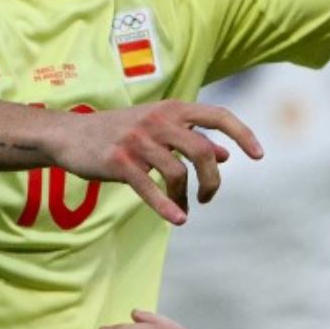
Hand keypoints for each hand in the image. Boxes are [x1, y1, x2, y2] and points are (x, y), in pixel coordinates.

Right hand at [45, 101, 262, 225]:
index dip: (243, 134)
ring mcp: (138, 140)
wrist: (69, 135)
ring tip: (184, 206)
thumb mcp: (159, 129)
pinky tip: (179, 219)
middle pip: (203, 153)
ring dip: (186, 196)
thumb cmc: (121, 131)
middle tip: (208, 196)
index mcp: (173, 110)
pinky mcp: (119, 161)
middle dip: (213, 180)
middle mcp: (158, 121)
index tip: (259, 155)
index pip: (219, 115)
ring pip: (178, 172)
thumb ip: (194, 139)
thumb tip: (227, 155)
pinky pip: (150, 187)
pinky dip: (167, 206)